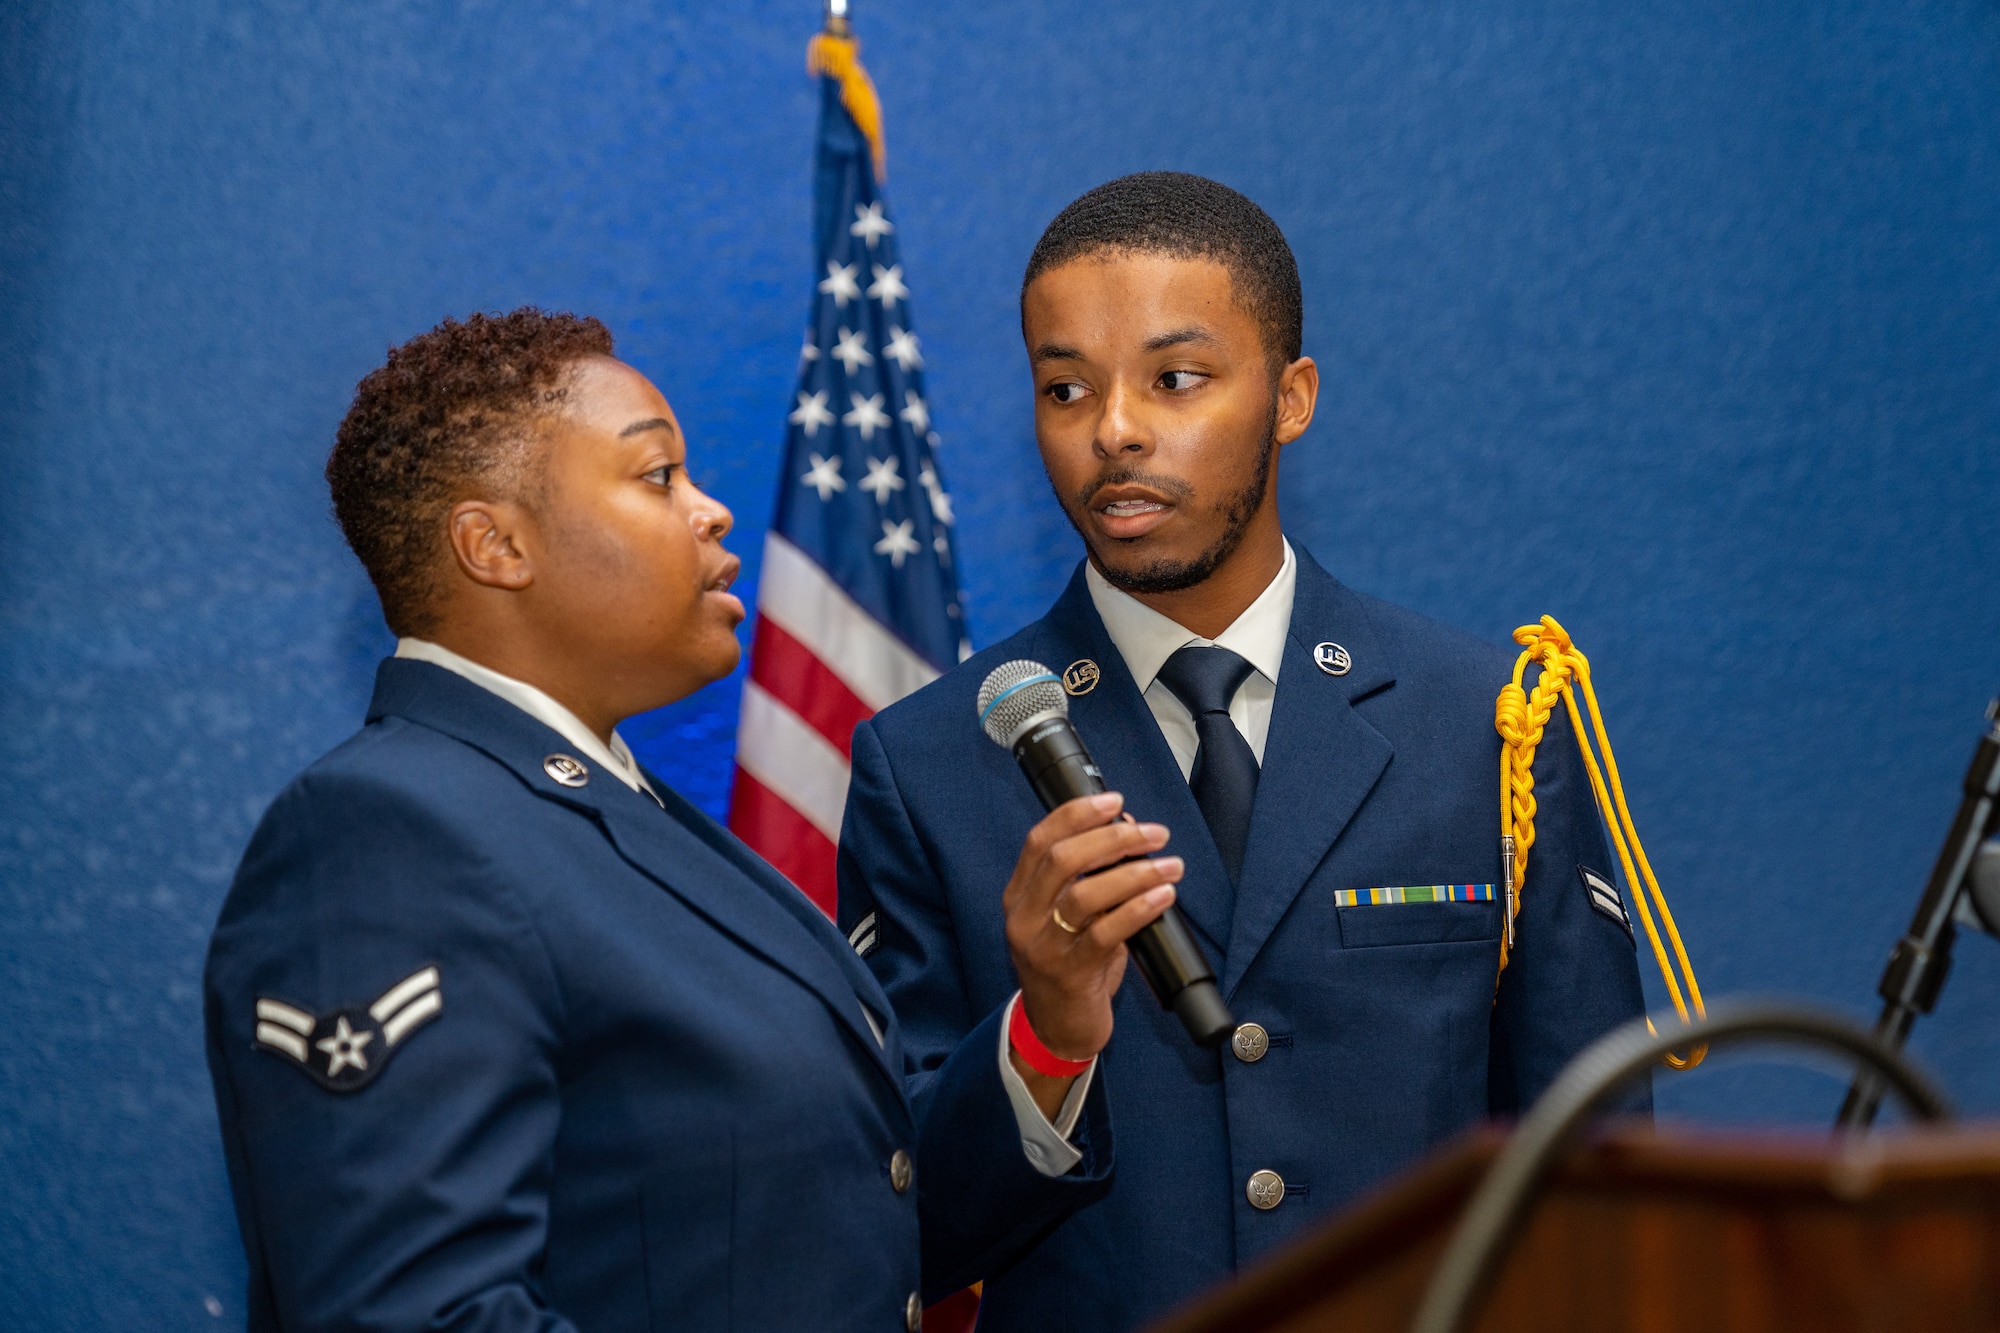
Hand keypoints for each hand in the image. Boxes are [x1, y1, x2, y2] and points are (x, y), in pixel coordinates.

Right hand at [1002, 792, 1180, 1111]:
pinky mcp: (1070, 973)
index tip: (1115, 800)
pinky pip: (1106, 933)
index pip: (1040, 840)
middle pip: (1063, 859)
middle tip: (1154, 834)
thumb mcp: (1067, 918)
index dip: (1077, 813)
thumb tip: (1127, 828)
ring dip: (1135, 873)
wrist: (1057, 1029)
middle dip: (1114, 838)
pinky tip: (1164, 897)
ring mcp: (1044, 947)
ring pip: (1086, 895)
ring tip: (1171, 865)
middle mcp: (1024, 918)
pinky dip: (1139, 908)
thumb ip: (1089, 878)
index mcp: (1019, 896)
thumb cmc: (1069, 966)